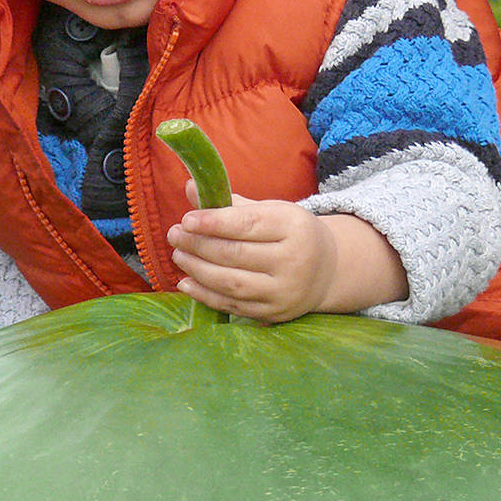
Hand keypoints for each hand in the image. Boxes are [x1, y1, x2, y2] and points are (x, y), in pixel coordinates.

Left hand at [166, 183, 406, 322]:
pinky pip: (234, 306)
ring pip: (232, 283)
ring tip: (178, 255)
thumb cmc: (290, 234)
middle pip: (236, 254)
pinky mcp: (275, 313)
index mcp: (294, 227)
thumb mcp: (270, 211)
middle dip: (199, 244)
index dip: (213, 222)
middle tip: (174, 235)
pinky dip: (206, 295)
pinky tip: (186, 282)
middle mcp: (294, 261)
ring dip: (198, 269)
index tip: (187, 219)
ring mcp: (284, 291)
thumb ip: (230, 202)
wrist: (326, 270)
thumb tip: (189, 187)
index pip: (248, 224)